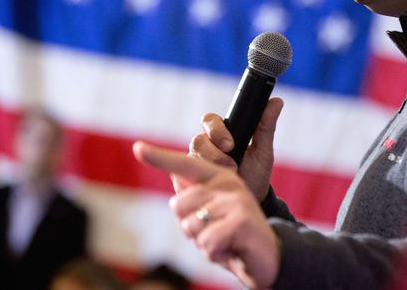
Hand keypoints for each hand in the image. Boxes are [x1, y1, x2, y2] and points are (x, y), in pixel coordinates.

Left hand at [133, 141, 280, 288]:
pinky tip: (231, 250)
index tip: (138, 148)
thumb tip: (175, 180)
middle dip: (189, 228)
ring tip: (224, 241)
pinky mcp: (242, 220)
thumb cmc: (233, 236)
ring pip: (190, 225)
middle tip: (214, 232)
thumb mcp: (212, 216)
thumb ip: (195, 198)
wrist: (268, 258)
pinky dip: (215, 254)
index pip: (185, 164)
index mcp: (219, 177)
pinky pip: (207, 241)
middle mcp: (228, 182)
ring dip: (203, 243)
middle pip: (179, 204)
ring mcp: (236, 199)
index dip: (159, 157)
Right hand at [182, 97, 283, 201]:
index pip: (209, 121)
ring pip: (191, 157)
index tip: (230, 144)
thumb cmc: (256, 174)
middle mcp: (204, 146)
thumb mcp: (263, 151)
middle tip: (231, 164)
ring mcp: (194, 163)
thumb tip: (276, 101)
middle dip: (213, 152)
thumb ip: (266, 126)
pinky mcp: (184, 181)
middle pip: (197, 139)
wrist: (249, 202)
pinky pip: (182, 176)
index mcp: (221, 134)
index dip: (216, 129)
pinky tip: (211, 186)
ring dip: (210, 167)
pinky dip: (198, 181)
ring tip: (229, 177)